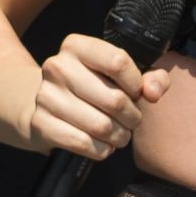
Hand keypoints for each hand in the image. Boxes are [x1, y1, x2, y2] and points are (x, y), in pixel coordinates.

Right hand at [28, 31, 169, 157]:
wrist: (45, 105)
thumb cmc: (92, 87)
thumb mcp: (119, 75)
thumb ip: (150, 78)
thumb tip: (153, 93)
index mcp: (76, 46)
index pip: (118, 62)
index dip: (136, 84)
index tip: (136, 93)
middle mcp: (57, 67)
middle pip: (114, 99)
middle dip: (132, 116)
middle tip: (131, 120)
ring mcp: (46, 96)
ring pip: (101, 126)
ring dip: (119, 136)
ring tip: (119, 134)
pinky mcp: (41, 124)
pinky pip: (84, 143)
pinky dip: (102, 150)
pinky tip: (103, 145)